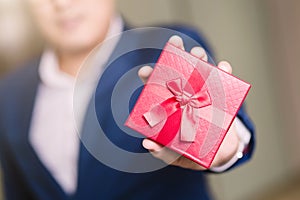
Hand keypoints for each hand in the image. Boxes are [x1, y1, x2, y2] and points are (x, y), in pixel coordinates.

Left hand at [138, 35, 239, 169]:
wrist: (218, 153)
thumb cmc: (191, 152)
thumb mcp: (175, 154)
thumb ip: (162, 151)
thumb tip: (148, 143)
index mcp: (170, 106)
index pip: (156, 88)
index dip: (150, 77)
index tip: (146, 71)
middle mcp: (185, 95)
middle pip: (178, 72)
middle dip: (176, 56)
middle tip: (175, 45)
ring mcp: (203, 94)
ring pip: (200, 71)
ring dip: (199, 59)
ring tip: (198, 54)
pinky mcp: (221, 97)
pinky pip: (223, 81)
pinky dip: (224, 72)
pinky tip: (223, 67)